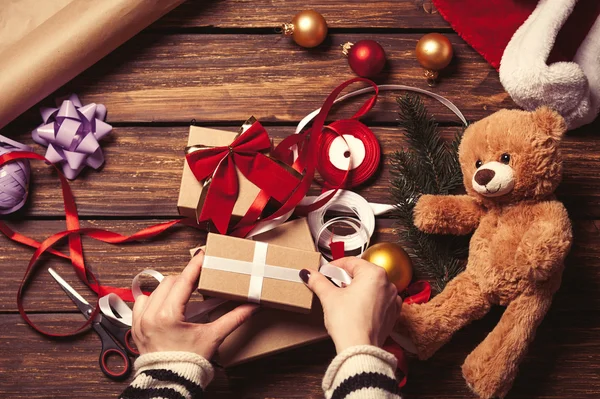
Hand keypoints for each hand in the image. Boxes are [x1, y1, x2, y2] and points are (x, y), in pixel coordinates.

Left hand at [131, 251, 257, 358]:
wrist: (170, 383)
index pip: (184, 280)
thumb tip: (252, 306)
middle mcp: (151, 315)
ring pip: (155, 290)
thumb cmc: (189, 363)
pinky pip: (142, 303)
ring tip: (184, 293)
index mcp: (169, 315)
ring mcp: (141, 321)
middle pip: (170, 282)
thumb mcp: (213, 337)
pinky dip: (154, 299)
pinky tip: (166, 304)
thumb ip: (234, 318)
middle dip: (185, 279)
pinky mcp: (136, 327)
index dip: (195, 265)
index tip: (203, 254)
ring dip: (170, 288)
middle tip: (199, 279)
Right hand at [300, 257, 401, 352]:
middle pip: (362, 273)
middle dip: (346, 278)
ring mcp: (392, 299)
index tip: (326, 272)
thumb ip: (318, 281)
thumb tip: (308, 274)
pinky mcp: (392, 313)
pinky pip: (379, 300)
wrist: (359, 349)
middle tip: (333, 285)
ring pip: (372, 287)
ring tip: (344, 298)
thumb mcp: (328, 297)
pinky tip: (357, 308)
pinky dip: (369, 301)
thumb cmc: (348, 323)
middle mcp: (387, 284)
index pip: (350, 262)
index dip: (334, 267)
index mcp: (374, 274)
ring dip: (358, 289)